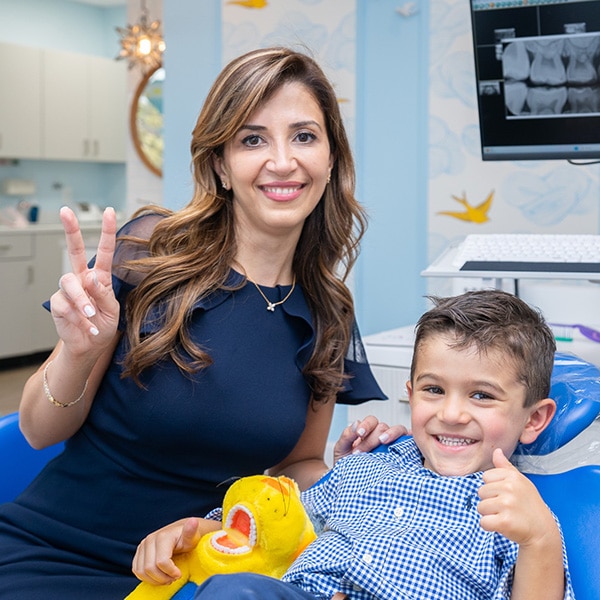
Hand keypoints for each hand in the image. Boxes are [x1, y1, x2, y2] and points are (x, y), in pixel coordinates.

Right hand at [50, 206, 119, 358]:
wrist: (89, 346)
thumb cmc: (103, 325)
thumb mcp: (112, 310)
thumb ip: (104, 293)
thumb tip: (91, 277)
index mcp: (100, 276)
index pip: (104, 250)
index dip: (107, 231)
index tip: (109, 212)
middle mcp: (82, 278)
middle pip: (74, 249)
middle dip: (71, 229)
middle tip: (66, 211)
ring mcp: (68, 290)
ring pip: (70, 283)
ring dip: (82, 300)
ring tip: (91, 314)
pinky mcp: (57, 303)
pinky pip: (65, 304)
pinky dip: (78, 317)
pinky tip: (86, 326)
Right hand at [132, 517, 217, 584]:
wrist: (180, 534)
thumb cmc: (188, 537)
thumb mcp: (193, 536)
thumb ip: (191, 531)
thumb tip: (193, 521)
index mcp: (162, 536)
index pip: (161, 562)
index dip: (170, 572)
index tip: (179, 574)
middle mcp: (150, 540)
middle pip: (149, 568)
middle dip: (162, 578)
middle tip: (173, 578)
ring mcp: (142, 546)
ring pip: (141, 571)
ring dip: (154, 580)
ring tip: (167, 578)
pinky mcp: (139, 553)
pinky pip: (137, 571)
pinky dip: (147, 578)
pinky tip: (159, 576)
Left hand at [333, 416, 407, 462]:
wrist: (350, 484)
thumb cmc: (346, 465)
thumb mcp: (341, 449)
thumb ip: (346, 435)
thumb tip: (356, 423)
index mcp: (367, 432)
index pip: (371, 421)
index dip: (366, 425)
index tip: (359, 434)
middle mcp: (380, 436)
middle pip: (382, 427)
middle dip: (371, 439)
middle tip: (361, 453)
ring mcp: (392, 444)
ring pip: (398, 430)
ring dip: (391, 434)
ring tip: (383, 442)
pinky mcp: (401, 455)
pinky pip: (410, 443)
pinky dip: (410, 440)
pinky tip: (406, 445)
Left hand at [478, 448, 556, 546]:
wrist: (543, 532)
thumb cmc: (529, 505)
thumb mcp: (521, 482)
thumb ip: (506, 467)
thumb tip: (496, 451)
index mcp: (513, 477)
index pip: (486, 476)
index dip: (493, 487)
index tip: (506, 494)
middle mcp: (510, 488)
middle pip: (481, 492)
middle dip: (490, 501)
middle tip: (508, 508)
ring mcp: (507, 505)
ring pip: (481, 507)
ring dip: (490, 514)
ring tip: (506, 516)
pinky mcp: (504, 522)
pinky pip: (483, 522)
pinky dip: (490, 526)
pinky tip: (504, 526)